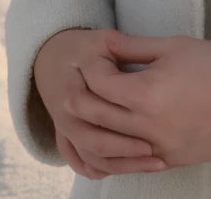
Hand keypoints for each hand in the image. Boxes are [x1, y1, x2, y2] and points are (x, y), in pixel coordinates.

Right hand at [33, 28, 166, 179]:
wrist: (53, 56)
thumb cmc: (87, 48)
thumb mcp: (105, 40)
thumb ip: (126, 48)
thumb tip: (153, 64)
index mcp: (75, 87)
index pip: (98, 114)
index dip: (126, 127)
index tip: (154, 134)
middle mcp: (66, 113)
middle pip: (94, 142)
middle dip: (127, 153)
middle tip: (157, 156)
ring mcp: (64, 128)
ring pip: (89, 158)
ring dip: (120, 166)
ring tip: (150, 165)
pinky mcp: (66, 137)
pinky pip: (80, 162)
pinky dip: (101, 170)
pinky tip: (126, 168)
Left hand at [84, 32, 210, 170]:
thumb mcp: (173, 46)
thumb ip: (132, 47)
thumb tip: (103, 41)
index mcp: (147, 93)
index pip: (97, 83)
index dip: (91, 66)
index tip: (97, 56)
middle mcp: (147, 126)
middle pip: (95, 115)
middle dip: (85, 93)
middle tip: (91, 77)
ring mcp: (158, 149)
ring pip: (106, 145)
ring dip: (96, 123)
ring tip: (101, 102)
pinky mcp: (169, 162)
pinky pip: (129, 161)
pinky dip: (116, 148)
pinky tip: (117, 129)